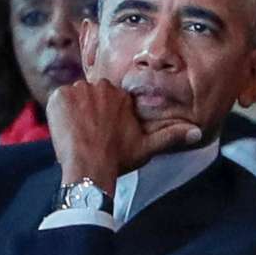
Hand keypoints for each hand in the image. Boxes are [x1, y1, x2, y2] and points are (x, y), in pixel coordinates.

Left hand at [45, 78, 201, 191]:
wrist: (89, 167)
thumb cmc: (118, 159)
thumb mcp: (147, 147)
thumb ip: (171, 136)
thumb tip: (197, 133)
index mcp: (121, 96)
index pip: (108, 99)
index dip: (103, 115)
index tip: (100, 131)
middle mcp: (101, 87)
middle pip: (90, 96)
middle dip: (88, 111)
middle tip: (88, 134)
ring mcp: (79, 90)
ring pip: (74, 97)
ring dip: (74, 111)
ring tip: (77, 134)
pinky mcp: (59, 97)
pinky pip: (58, 100)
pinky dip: (59, 113)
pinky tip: (66, 130)